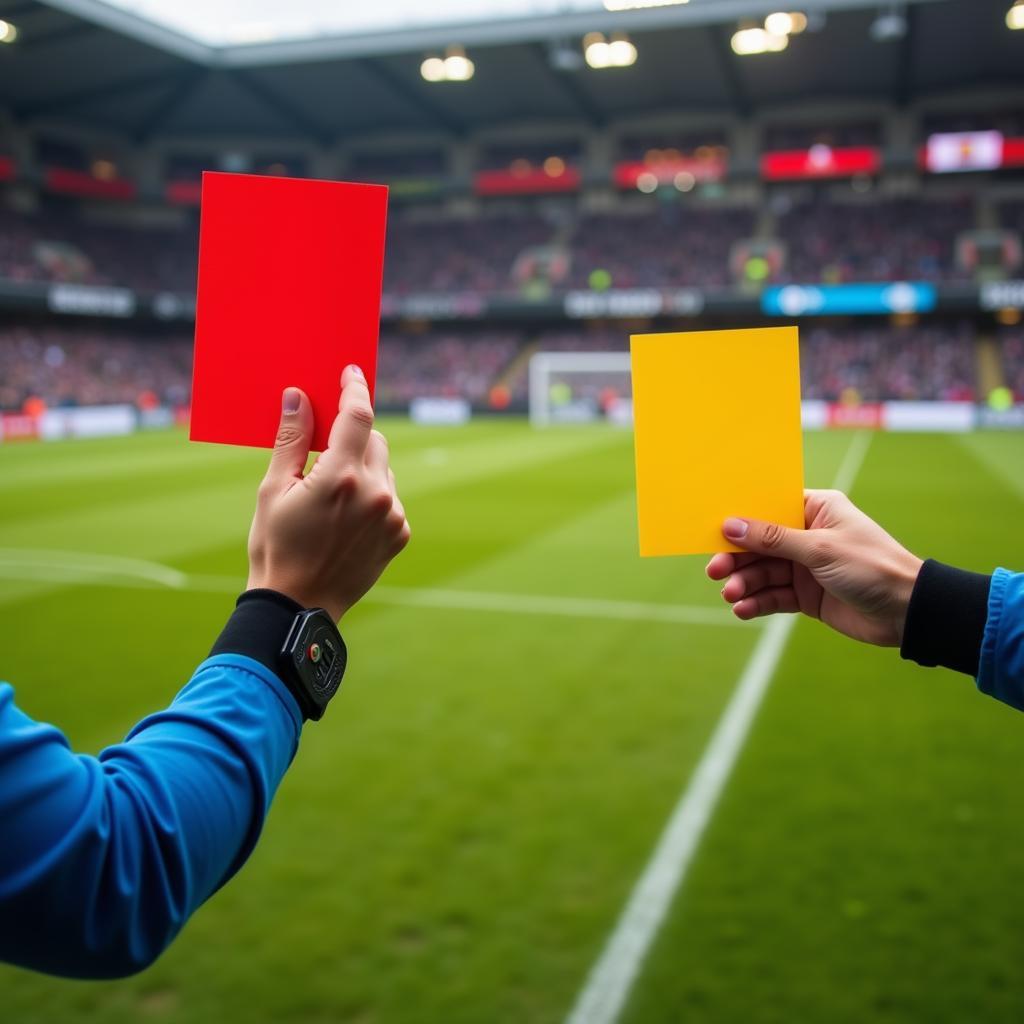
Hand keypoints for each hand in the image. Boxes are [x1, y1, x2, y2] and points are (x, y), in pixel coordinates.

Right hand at [246, 365, 410, 621]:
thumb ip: (291, 440)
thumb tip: (298, 396)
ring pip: (384, 470)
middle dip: (353, 436)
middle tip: (325, 448)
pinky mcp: (400, 534)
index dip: (355, 388)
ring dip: (363, 468)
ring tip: (331, 494)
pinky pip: (391, 499)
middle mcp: (376, 494)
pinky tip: (345, 518)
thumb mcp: (272, 490)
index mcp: (341, 478)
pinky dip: (373, 497)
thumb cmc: (276, 548)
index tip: (351, 372)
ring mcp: (393, 516)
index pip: (358, 416)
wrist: (299, 607)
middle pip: (374, 440)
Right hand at [706, 490, 922, 646]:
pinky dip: (757, 602)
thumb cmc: (872, 566)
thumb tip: (731, 525)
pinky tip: (743, 609)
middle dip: (737, 558)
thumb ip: (773, 539)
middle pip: (760, 544)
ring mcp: (806, 567)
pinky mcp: (807, 596)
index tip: (714, 531)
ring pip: (763, 573)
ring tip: (731, 595)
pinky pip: (774, 596)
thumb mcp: (819, 548)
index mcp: (816, 510)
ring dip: (745, 583)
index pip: (769, 509)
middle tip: (715, 571)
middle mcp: (808, 536)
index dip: (741, 520)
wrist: (907, 612)